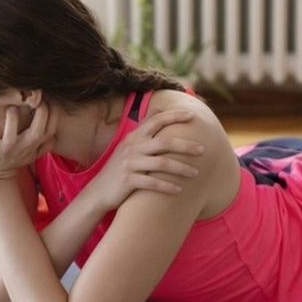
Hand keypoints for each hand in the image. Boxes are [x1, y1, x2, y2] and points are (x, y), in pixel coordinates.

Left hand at [0, 103, 56, 180]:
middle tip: (35, 99)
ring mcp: (4, 152)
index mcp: (33, 145)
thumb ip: (46, 139)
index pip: (50, 131)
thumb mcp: (33, 151)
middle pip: (36, 134)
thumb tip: (59, 118)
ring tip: (11, 108)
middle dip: (40, 115)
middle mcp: (21, 148)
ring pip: (10, 138)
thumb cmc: (15, 156)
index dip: (53, 114)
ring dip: (12, 121)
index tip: (48, 98)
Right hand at [87, 109, 204, 213]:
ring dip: (181, 169)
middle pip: (164, 143)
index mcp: (134, 137)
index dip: (174, 116)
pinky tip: (179, 190)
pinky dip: (167, 186)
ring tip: (196, 174)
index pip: (156, 120)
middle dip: (186, 146)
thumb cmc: (120, 169)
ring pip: (161, 164)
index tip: (192, 117)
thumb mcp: (128, 146)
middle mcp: (132, 148)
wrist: (99, 191)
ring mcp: (129, 164)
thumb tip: (159, 111)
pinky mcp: (127, 180)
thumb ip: (143, 131)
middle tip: (203, 150)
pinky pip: (152, 182)